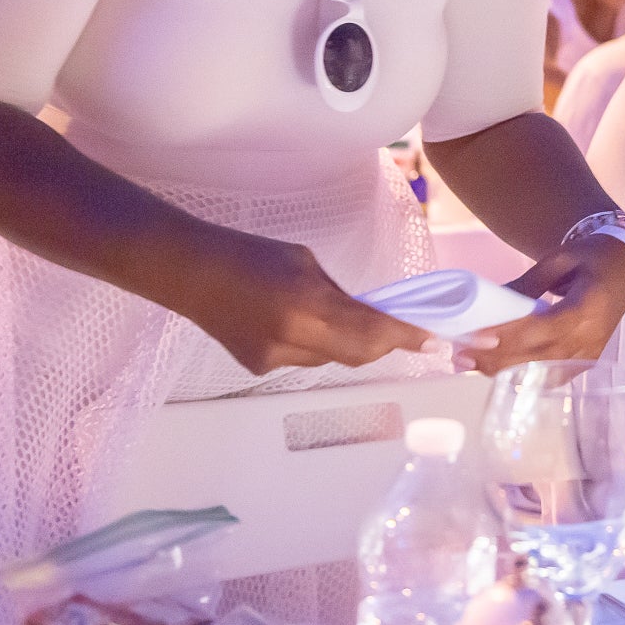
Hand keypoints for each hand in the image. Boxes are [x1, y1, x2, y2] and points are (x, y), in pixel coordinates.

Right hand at [178, 227, 429, 375]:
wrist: (192, 273)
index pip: (371, 330)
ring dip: (346, 343)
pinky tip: (293, 323)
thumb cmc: (252, 254)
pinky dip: (314, 345)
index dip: (405, 338)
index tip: (432, 340)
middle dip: (384, 344)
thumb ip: (339, 295)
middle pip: (358, 356)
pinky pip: (303, 361)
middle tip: (404, 332)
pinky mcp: (259, 369)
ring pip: (331, 360)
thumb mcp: (307, 265)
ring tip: (331, 315)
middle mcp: (294, 341)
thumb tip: (367, 315)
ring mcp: (275, 360)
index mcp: (308, 307)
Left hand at [458, 233, 624, 376]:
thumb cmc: (591, 258)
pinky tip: (496, 372)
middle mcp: (592, 337)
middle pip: (541, 357)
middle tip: (461, 356)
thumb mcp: (559, 259)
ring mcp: (590, 355)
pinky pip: (551, 377)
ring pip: (542, 372)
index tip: (479, 337)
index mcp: (590, 306)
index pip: (547, 327)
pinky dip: (523, 377)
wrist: (624, 271)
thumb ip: (527, 282)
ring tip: (471, 364)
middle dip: (498, 360)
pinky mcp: (585, 364)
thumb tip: (489, 300)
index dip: (512, 336)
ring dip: (504, 371)